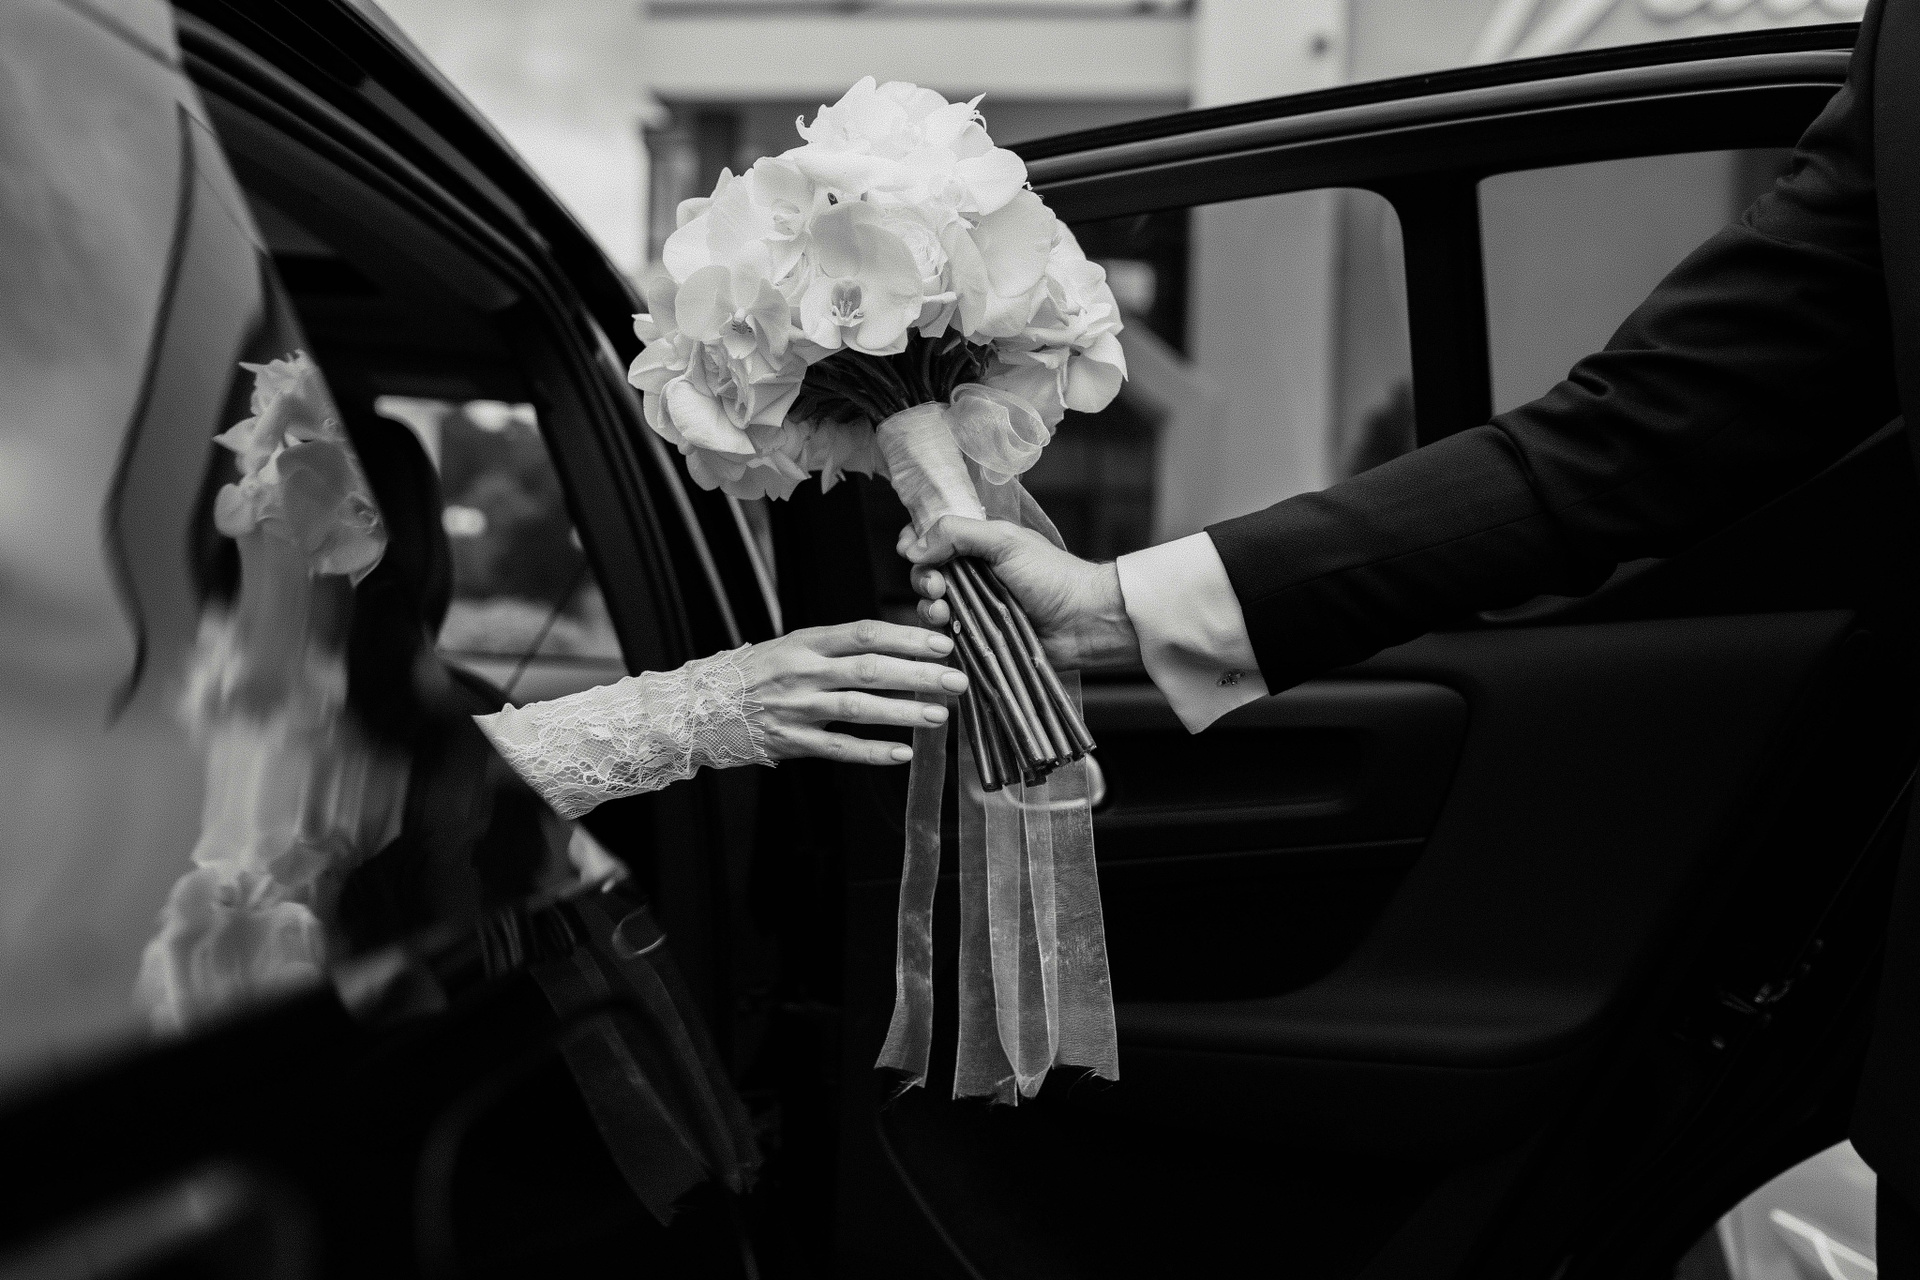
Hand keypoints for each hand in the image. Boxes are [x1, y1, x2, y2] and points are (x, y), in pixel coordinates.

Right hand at [738, 620, 968, 765]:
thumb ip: (837, 647)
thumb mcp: (792, 646)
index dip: (906, 637)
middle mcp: (802, 673)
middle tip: (956, 680)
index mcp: (805, 642)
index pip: (864, 633)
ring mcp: (796, 709)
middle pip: (869, 670)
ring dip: (902, 712)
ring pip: (858, 709)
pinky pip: (838, 748)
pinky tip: (902, 753)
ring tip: (939, 715)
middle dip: (918, 675)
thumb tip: (899, 643)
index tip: (942, 643)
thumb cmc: (756, 674)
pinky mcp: (791, 742)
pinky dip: (872, 752)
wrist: (699, 707)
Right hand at [897, 517, 1140, 670]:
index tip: (909, 551)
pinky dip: (940, 633)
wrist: (1083, 621)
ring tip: (943, 611)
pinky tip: (946, 633)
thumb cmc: (1052, 576)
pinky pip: (946, 636)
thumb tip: (913, 546)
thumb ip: (958, 534)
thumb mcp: (1004, 541)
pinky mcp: (978, 638)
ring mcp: (975, 608)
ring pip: (931, 606)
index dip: (915, 542)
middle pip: (926, 573)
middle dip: (922, 578)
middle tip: (937, 587)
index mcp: (979, 545)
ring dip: (928, 607)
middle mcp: (973, 575)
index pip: (934, 537)